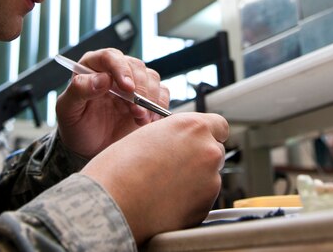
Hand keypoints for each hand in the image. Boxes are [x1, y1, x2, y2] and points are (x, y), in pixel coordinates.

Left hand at [55, 49, 169, 157]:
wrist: (88, 147)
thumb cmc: (74, 125)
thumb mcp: (67, 110)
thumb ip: (79, 91)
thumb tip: (102, 79)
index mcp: (92, 66)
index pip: (110, 56)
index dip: (121, 69)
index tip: (127, 88)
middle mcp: (114, 70)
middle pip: (135, 66)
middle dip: (139, 89)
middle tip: (136, 111)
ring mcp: (133, 83)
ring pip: (151, 77)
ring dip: (150, 98)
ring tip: (140, 118)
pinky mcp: (147, 97)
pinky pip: (162, 93)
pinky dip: (159, 106)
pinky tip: (148, 120)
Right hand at [81, 112, 228, 243]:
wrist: (112, 205)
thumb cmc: (119, 171)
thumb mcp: (146, 136)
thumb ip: (171, 136)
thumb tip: (177, 144)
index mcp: (191, 127)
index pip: (219, 125)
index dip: (207, 135)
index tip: (198, 142)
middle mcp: (207, 150)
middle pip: (215, 152)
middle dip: (199, 159)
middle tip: (174, 168)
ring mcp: (210, 180)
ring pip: (210, 178)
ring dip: (195, 181)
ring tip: (164, 188)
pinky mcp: (206, 208)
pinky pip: (203, 201)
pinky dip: (190, 201)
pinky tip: (166, 201)